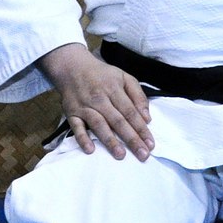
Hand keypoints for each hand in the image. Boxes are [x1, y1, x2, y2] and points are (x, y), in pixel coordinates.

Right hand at [38, 44, 153, 161]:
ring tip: (121, 155)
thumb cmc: (102, 75)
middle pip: (118, 120)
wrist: (72, 66)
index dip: (141, 128)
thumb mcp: (124, 77)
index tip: (150, 144)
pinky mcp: (71, 112)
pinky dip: (82, 138)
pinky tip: (90, 150)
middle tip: (142, 155)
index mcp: (114, 89)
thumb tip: (147, 118)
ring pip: (99, 124)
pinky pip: (76, 127)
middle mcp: (100, 98)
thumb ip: (138, 96)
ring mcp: (85, 106)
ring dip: (110, 140)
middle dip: (131, 139)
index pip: (131, 112)